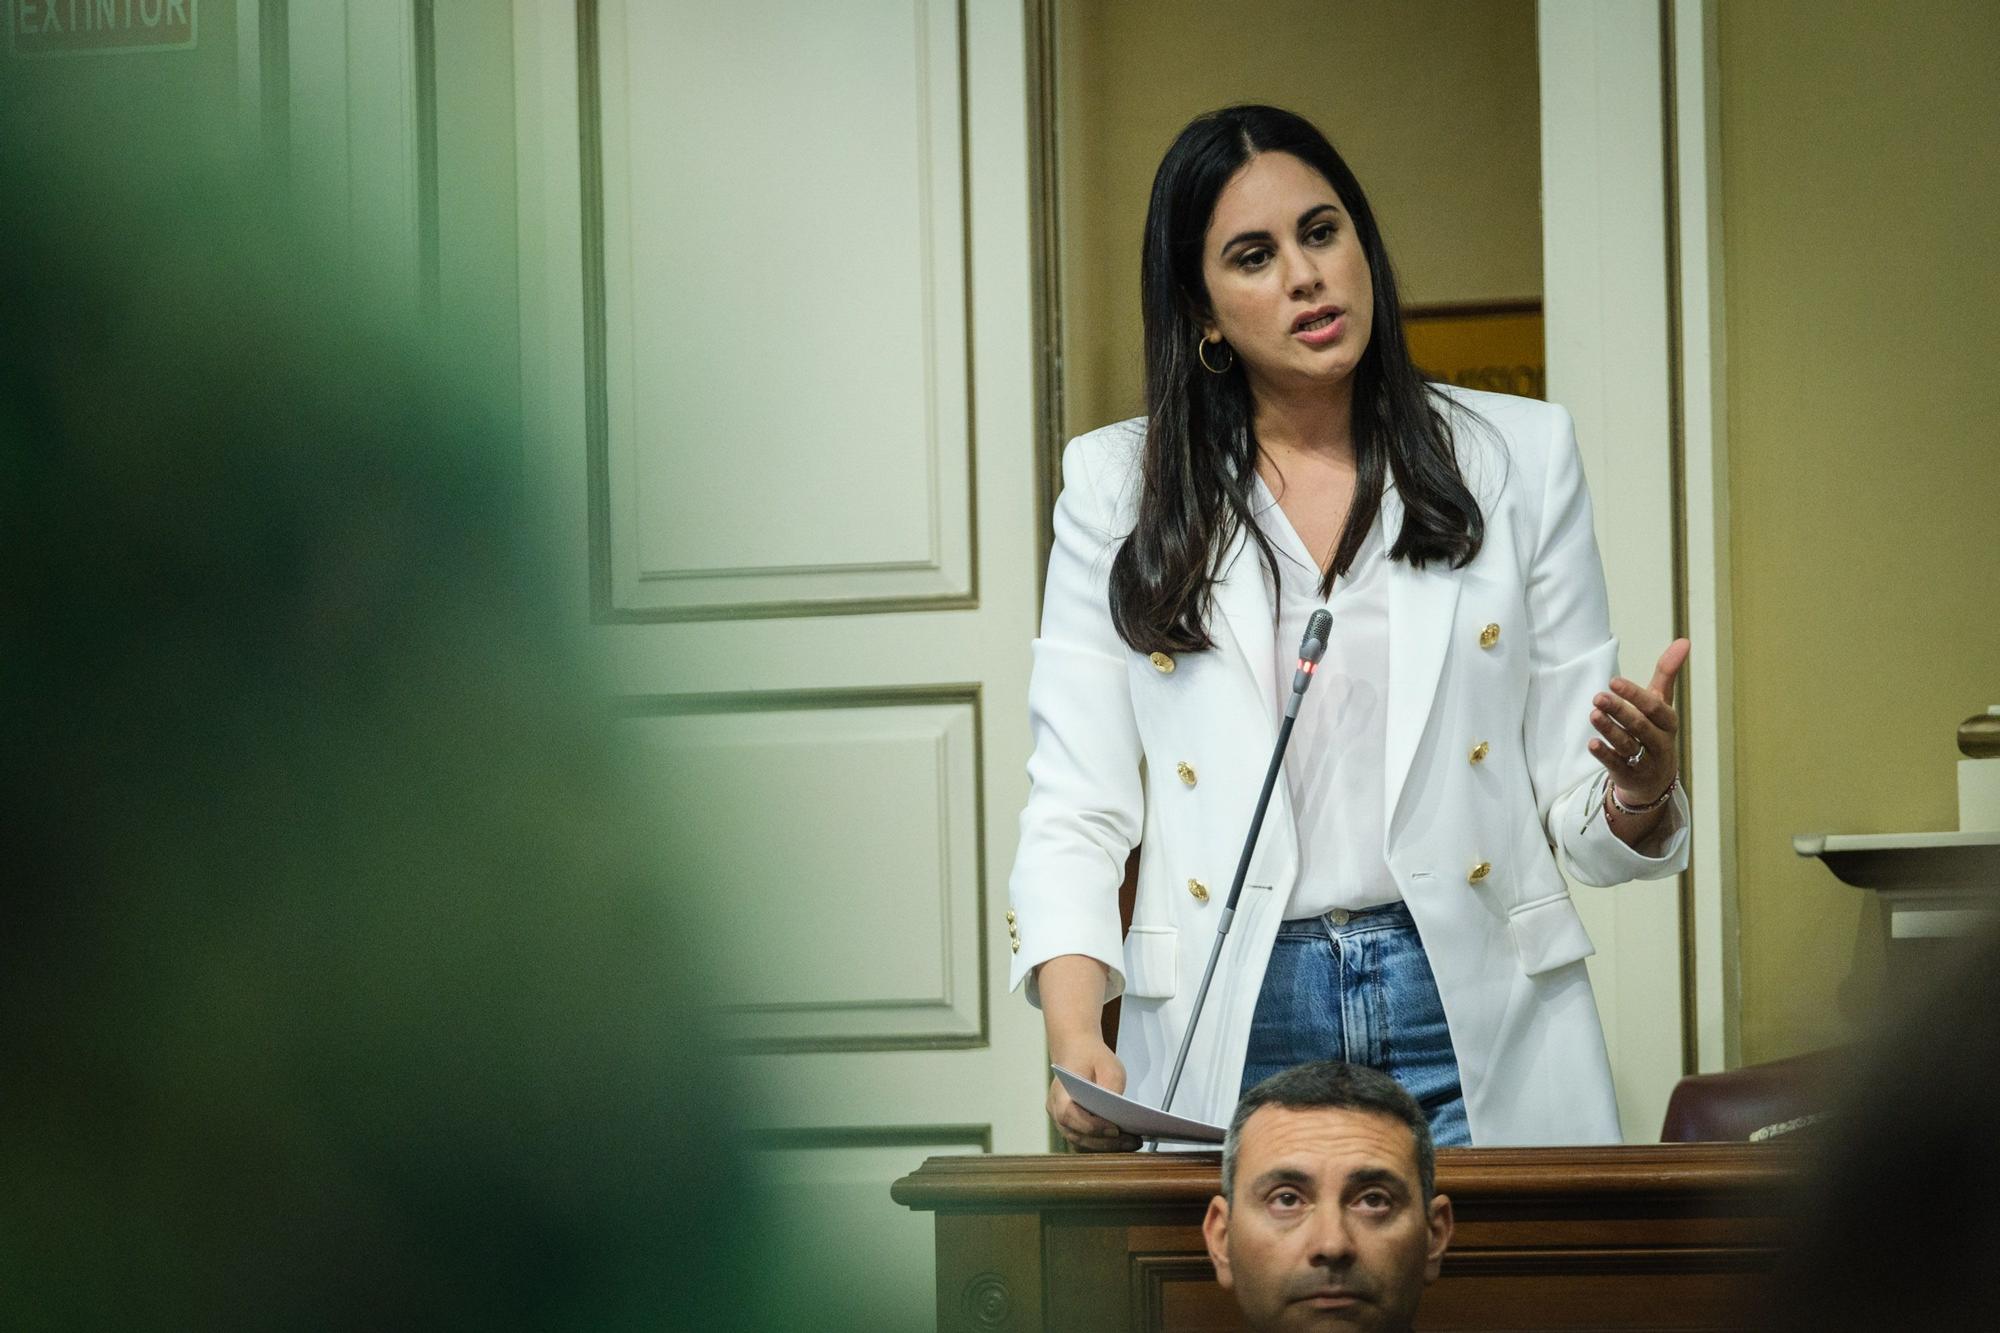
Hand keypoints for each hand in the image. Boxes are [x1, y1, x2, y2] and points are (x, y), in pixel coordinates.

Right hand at [1046, 1035, 1140, 1151]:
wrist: (1076, 1049)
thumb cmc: (1090, 1057)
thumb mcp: (1108, 1066)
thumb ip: (1112, 1089)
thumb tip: (1119, 1114)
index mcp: (1059, 1093)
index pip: (1070, 1116)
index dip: (1092, 1126)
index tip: (1116, 1129)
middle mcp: (1055, 1111)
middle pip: (1078, 1135)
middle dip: (1107, 1142)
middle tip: (1133, 1141)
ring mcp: (1060, 1121)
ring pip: (1082, 1142)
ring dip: (1107, 1146)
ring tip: (1133, 1143)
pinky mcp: (1071, 1126)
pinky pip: (1086, 1140)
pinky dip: (1103, 1143)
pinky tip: (1124, 1140)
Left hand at [1587, 638, 1687, 804]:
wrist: (1654, 781)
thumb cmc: (1655, 731)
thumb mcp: (1662, 704)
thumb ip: (1667, 674)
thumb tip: (1684, 641)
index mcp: (1668, 722)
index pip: (1654, 707)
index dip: (1635, 695)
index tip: (1614, 681)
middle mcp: (1659, 742)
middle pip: (1640, 726)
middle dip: (1620, 711)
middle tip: (1598, 697)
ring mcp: (1645, 762)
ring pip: (1628, 745)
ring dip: (1610, 730)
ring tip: (1593, 714)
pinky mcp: (1628, 776)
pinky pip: (1617, 766)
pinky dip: (1605, 754)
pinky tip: (1592, 743)